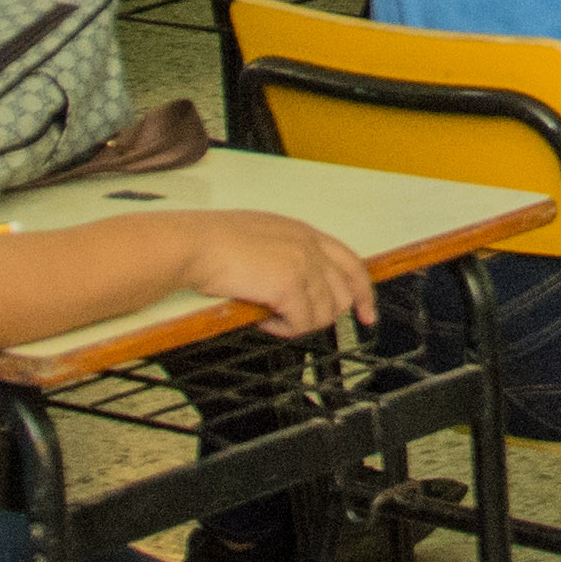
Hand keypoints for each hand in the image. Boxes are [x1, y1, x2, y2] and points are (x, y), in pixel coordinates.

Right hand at [183, 213, 375, 337]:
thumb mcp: (262, 238)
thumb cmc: (213, 244)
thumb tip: (297, 291)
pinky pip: (301, 323)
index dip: (363, 292)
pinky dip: (283, 329)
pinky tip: (263, 320)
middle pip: (343, 293)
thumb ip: (287, 256)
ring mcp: (302, 263)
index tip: (367, 314)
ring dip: (298, 323)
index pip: (350, 263)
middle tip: (295, 321)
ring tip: (270, 317)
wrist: (193, 244)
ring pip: (324, 313)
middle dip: (323, 315)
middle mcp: (309, 245)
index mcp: (304, 232)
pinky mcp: (289, 284)